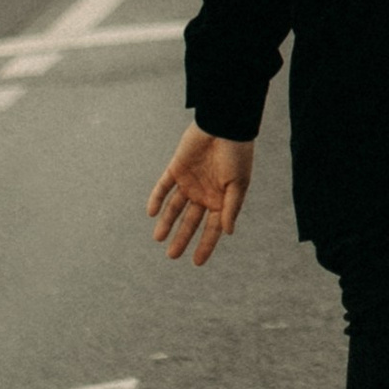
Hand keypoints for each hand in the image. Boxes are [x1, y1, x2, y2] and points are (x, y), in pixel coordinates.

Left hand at [148, 126, 255, 263]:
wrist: (224, 125)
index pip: (212, 228)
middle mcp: (204, 193)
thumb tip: (226, 232)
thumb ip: (230, 208)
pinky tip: (151, 212)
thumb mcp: (238, 184)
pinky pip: (163, 187)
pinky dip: (156, 199)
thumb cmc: (237, 154)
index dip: (206, 245)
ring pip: (174, 207)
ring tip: (158, 238)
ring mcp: (189, 181)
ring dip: (166, 222)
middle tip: (172, 255)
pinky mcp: (177, 168)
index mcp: (221, 199)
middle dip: (182, 238)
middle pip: (190, 221)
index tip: (196, 263)